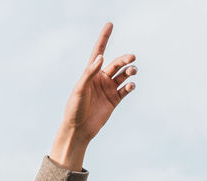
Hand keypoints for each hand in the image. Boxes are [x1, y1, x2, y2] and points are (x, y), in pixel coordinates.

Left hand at [50, 22, 136, 169]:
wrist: (78, 129)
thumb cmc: (74, 109)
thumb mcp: (79, 89)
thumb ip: (90, 73)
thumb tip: (100, 57)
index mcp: (90, 74)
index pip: (98, 52)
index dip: (104, 38)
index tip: (110, 24)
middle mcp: (100, 79)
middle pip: (116, 64)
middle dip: (125, 59)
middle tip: (132, 58)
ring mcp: (108, 89)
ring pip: (123, 75)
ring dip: (130, 71)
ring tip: (132, 72)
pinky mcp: (114, 100)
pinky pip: (126, 90)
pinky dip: (130, 86)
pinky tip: (131, 85)